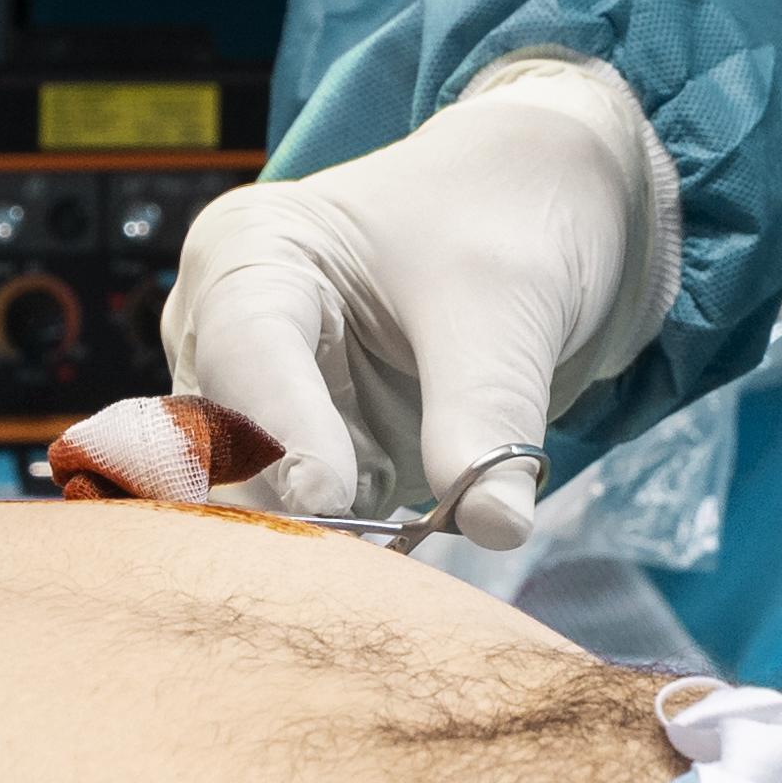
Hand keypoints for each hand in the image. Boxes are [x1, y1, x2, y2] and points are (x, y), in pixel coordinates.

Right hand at [163, 57, 673, 547]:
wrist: (557, 211)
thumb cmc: (509, 215)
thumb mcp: (505, 302)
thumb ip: (486, 410)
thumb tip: (495, 522)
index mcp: (250, 254)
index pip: (243, 348)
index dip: (279, 426)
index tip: (329, 499)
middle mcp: (227, 329)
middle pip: (225, 436)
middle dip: (285, 500)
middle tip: (350, 561)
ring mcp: (262, 398)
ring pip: (255, 494)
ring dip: (315, 537)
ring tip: (378, 571)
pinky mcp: (313, 453)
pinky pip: (310, 521)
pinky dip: (346, 548)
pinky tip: (387, 568)